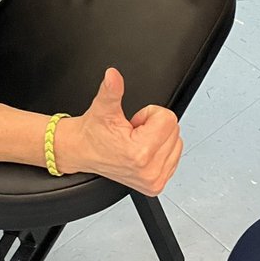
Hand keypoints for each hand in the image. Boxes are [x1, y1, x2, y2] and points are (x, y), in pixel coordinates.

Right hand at [57, 68, 183, 195]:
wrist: (82, 152)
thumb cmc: (93, 134)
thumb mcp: (102, 108)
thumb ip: (111, 90)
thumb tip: (113, 75)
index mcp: (139, 153)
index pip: (168, 119)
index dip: (149, 114)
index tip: (133, 123)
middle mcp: (150, 171)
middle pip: (174, 130)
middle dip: (154, 126)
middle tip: (132, 132)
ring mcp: (154, 180)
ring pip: (177, 143)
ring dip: (159, 138)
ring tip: (136, 142)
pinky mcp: (156, 185)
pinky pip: (174, 157)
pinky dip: (160, 150)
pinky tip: (141, 152)